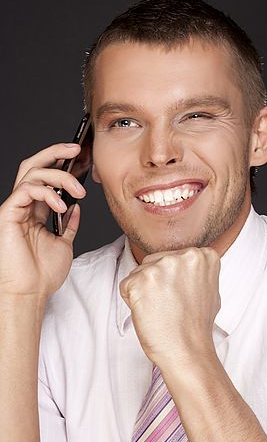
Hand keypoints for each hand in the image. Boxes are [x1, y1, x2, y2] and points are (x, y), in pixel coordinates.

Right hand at [0, 143, 86, 300]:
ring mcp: (15, 208)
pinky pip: (26, 190)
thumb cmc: (43, 274)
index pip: (46, 179)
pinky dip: (46, 192)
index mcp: (35, 211)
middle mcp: (23, 206)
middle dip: (55, 152)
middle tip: (76, 148)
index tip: (82, 158)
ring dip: (59, 176)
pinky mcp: (8, 214)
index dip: (62, 165)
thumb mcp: (64, 243)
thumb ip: (68, 223)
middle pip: (34, 166)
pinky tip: (60, 204)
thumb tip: (75, 206)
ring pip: (32, 173)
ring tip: (78, 191)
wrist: (31, 292)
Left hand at [119, 247, 220, 366]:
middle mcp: (183, 256)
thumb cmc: (197, 326)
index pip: (173, 258)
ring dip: (144, 292)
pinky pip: (126, 286)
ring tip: (161, 310)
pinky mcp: (140, 281)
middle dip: (156, 283)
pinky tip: (149, 313)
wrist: (188, 350)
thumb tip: (187, 267)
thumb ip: (196, 271)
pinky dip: (132, 301)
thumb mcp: (210, 289)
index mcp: (203, 256)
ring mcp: (161, 268)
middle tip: (170, 306)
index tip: (182, 296)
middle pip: (154, 262)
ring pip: (139, 273)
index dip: (173, 280)